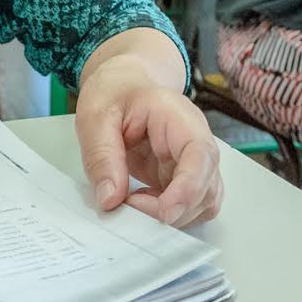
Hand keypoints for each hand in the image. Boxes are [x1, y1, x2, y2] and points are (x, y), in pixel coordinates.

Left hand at [74, 57, 222, 227]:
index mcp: (178, 117)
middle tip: (128, 206)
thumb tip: (110, 199)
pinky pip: (187, 206)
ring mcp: (193, 162)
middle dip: (172, 209)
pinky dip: (166, 214)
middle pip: (207, 187)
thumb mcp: (95, 117)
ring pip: (203, 202)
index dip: (189, 188)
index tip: (164, 212)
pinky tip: (140, 201)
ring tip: (132, 201)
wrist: (123, 85)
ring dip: (171, 215)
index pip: (200, 155)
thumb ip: (102, 156)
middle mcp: (195, 140)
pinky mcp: (183, 178)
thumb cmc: (115, 93)